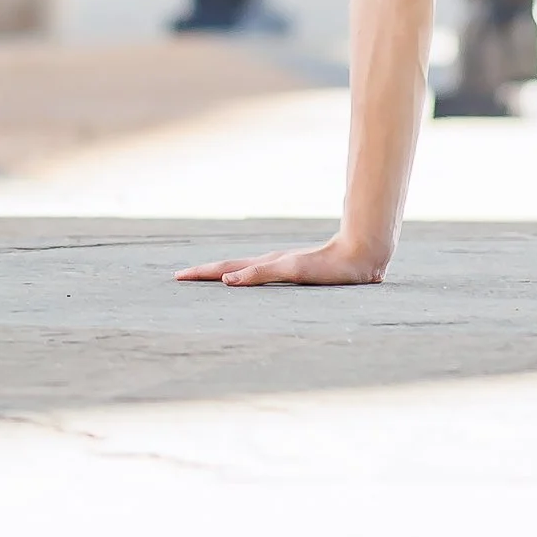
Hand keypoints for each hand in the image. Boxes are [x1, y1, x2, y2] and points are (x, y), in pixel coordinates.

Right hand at [177, 235, 387, 288]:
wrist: (358, 255)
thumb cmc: (327, 267)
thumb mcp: (292, 271)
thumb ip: (261, 274)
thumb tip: (227, 280)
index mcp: (265, 264)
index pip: (225, 269)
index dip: (202, 273)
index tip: (178, 276)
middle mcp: (269, 263)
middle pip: (230, 267)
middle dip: (206, 273)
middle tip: (182, 277)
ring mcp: (280, 265)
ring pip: (244, 269)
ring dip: (222, 274)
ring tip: (208, 278)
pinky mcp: (293, 270)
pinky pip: (259, 274)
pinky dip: (244, 277)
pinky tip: (248, 282)